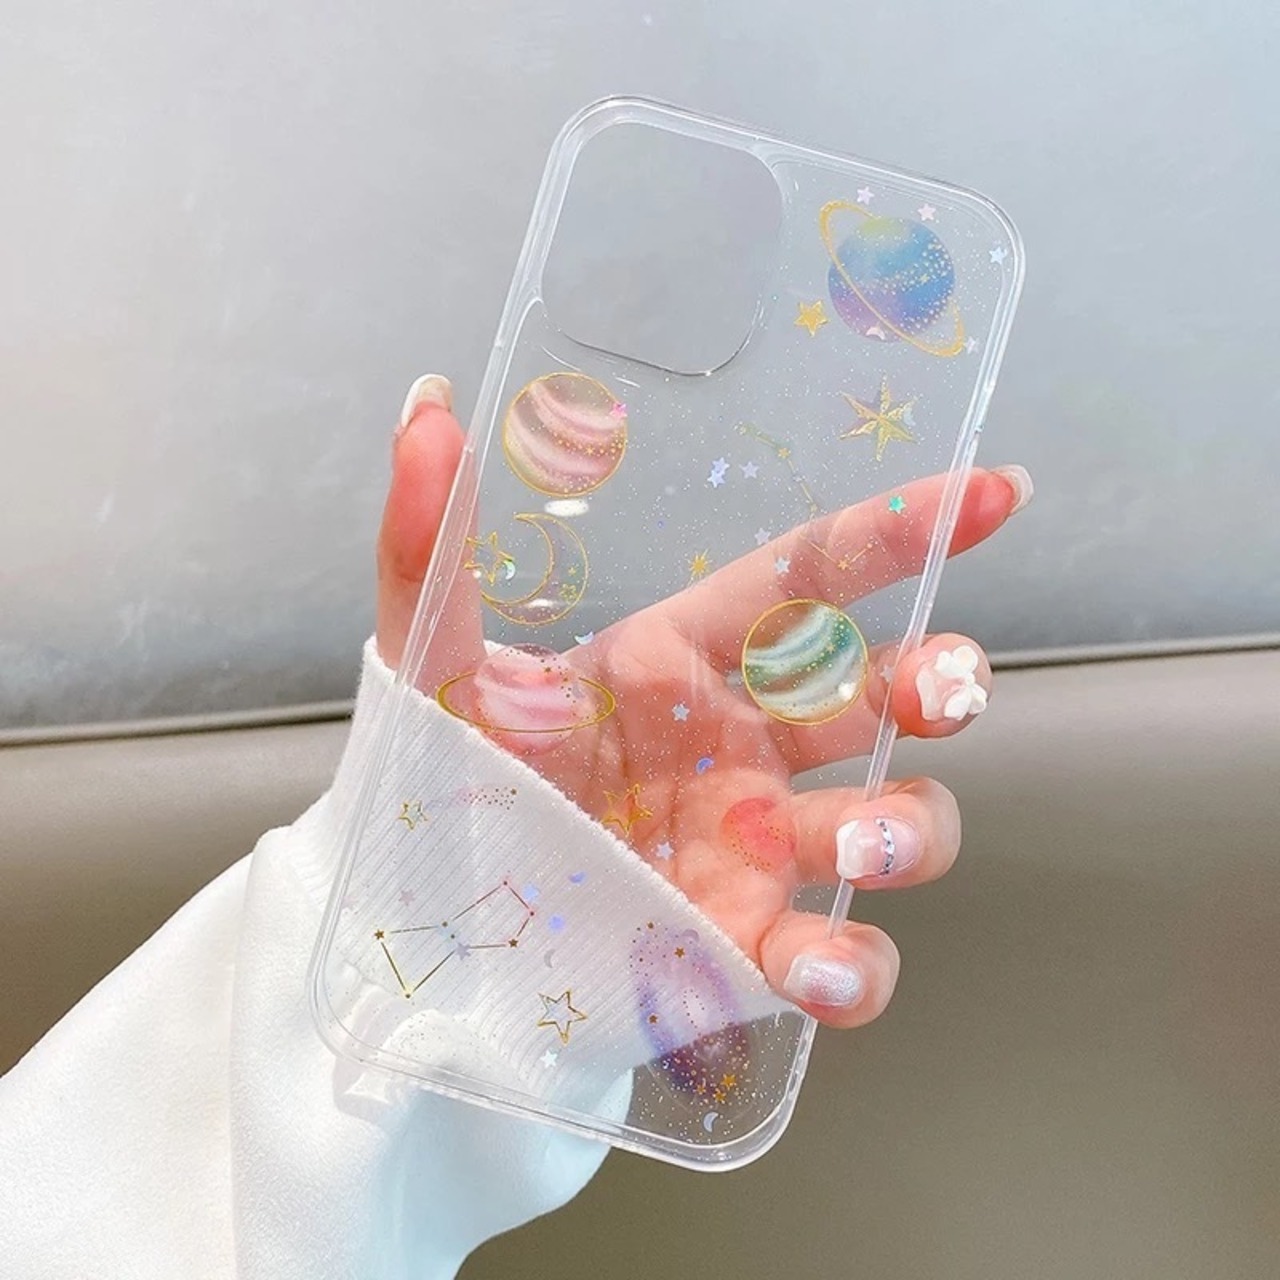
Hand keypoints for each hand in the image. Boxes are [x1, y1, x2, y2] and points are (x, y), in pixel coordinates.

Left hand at [377, 374, 1031, 1030]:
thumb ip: (429, 548)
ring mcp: (752, 849)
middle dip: (938, 684)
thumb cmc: (441, 784)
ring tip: (864, 843)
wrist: (421, 930)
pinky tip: (819, 968)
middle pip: (880, 696)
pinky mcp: (745, 950)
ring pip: (890, 823)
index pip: (809, 578)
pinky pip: (841, 960)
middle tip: (944, 691)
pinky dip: (860, 969)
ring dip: (909, 827)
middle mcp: (738, 746)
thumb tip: (427, 406)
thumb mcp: (431, 668)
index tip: (995, 493)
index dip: (901, 531)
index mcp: (678, 660)